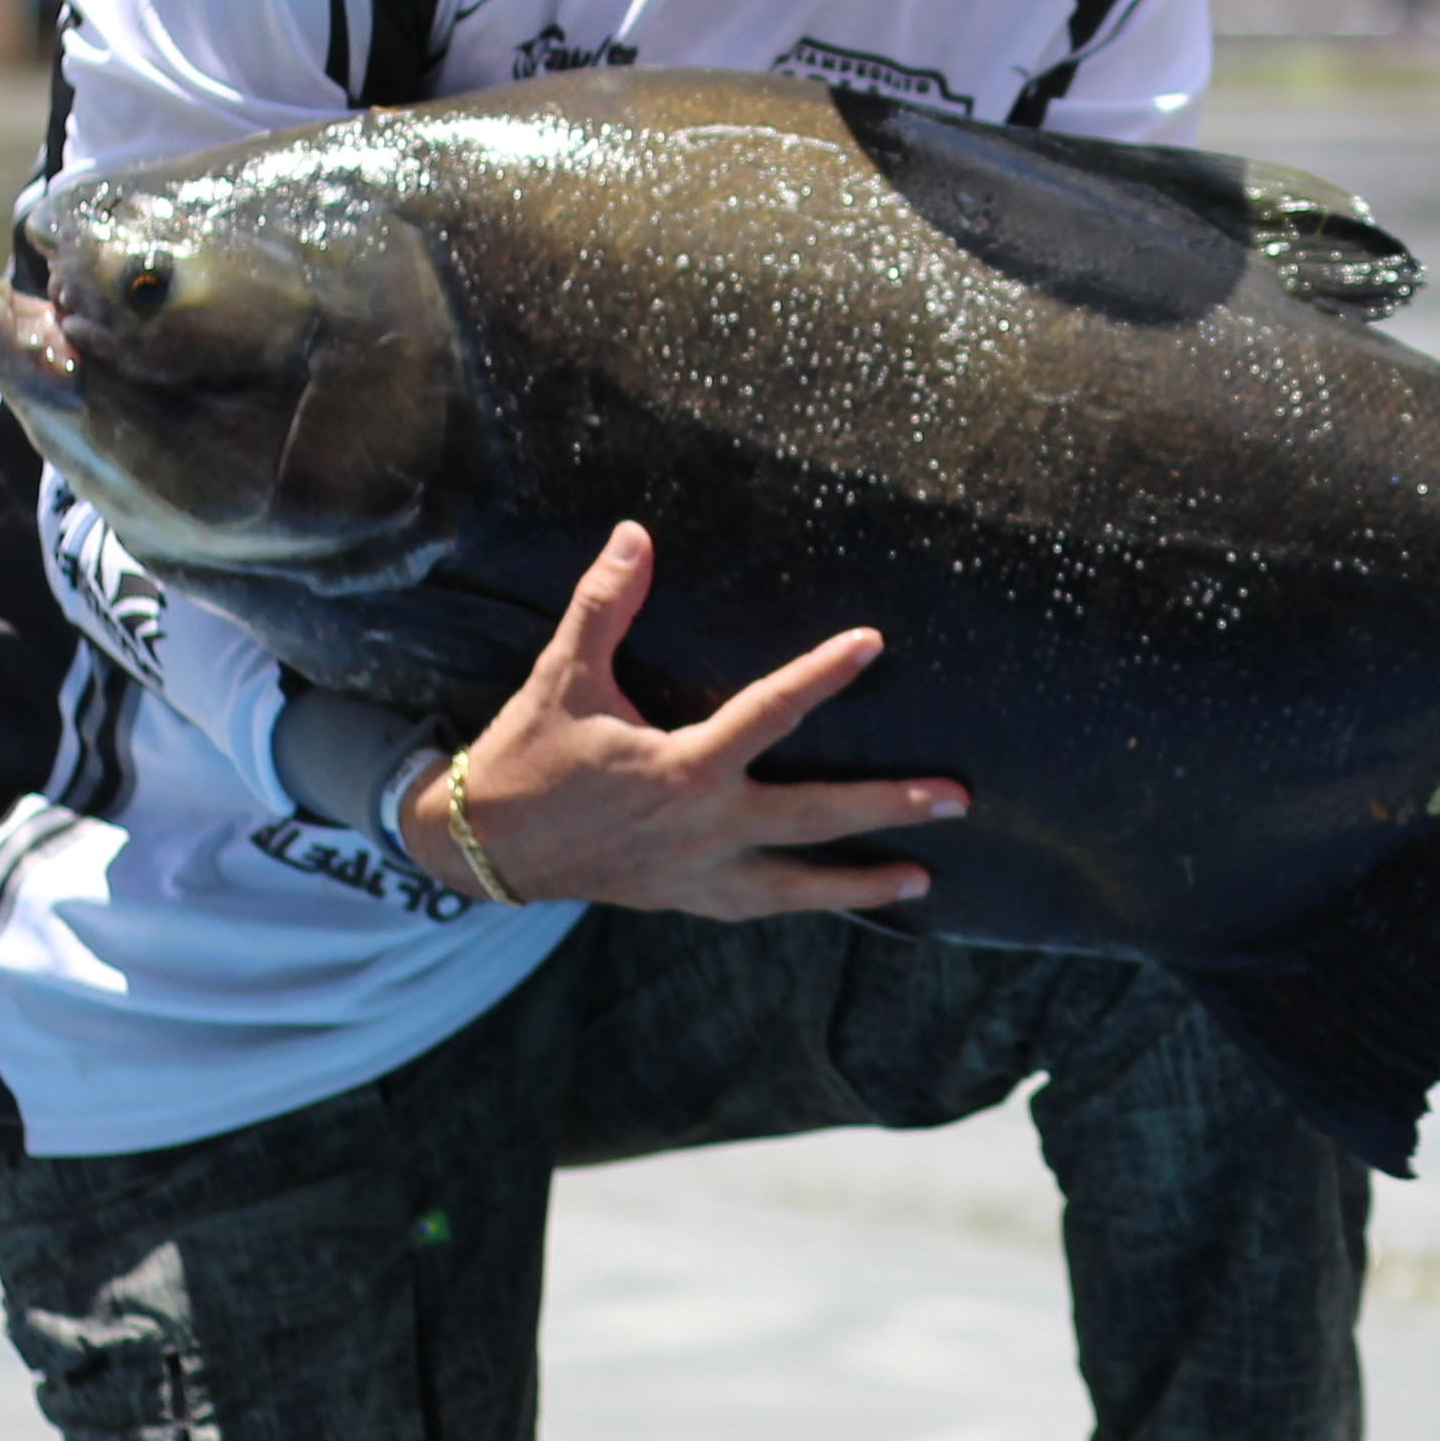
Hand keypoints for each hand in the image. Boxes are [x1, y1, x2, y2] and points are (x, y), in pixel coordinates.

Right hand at [424, 521, 959, 916]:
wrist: (482, 847)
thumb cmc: (528, 754)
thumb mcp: (562, 676)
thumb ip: (603, 605)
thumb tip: (634, 534)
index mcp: (681, 769)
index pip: (770, 711)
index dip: (823, 674)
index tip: (873, 643)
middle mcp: (702, 827)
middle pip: (816, 818)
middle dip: (889, 807)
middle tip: (957, 800)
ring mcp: (697, 873)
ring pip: (797, 886)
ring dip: (862, 884)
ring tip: (923, 878)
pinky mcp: (685, 898)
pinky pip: (758, 906)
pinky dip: (802, 901)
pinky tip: (840, 898)